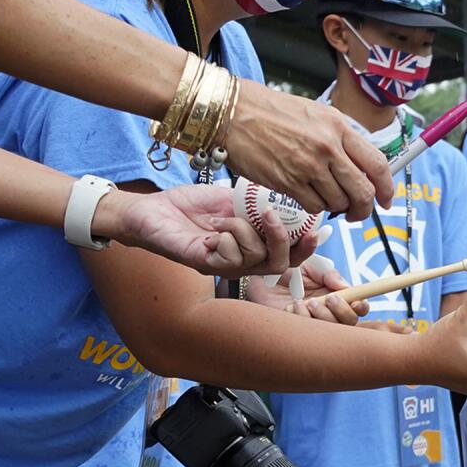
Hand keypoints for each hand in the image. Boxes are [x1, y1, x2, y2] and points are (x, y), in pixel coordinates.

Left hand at [100, 185, 300, 277]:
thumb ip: (257, 204)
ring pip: (256, 258)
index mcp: (252, 245)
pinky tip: (211, 231)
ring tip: (225, 219)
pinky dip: (226, 238)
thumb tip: (286, 200)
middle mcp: (242, 262)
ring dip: (245, 231)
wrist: (151, 210)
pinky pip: (230, 258)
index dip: (306, 246)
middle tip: (272, 216)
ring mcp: (224, 267)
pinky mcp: (204, 266)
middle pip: (280, 264)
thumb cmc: (189, 206)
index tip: (315, 228)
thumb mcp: (231, 199)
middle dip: (282, 239)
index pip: (289, 254)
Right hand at [228, 81, 393, 221]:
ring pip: (339, 202)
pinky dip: (315, 207)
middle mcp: (328, 147)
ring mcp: (309, 166)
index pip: (377, 164)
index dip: (387, 187)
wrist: (233, 113)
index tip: (386, 199)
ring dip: (336, 208)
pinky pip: (314, 206)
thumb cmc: (271, 112)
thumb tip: (360, 165)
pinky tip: (308, 197)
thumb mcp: (316, 114)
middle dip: (364, 208)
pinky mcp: (288, 182)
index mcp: (339, 127)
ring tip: (326, 199)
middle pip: (363, 191)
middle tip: (356, 212)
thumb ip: (340, 138)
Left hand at [241, 261, 364, 322]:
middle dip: (342, 312)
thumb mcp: (308, 267)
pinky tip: (292, 307)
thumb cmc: (282, 272)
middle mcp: (327, 313)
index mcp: (334, 296)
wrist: (256, 280)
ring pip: (332, 331)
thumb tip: (345, 287)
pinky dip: (303, 318)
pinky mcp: (296, 333)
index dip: (362, 306)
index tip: (358, 302)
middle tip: (328, 299)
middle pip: (350, 323)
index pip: (357, 307)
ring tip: (306, 301)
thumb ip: (328, 274)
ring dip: (322, 316)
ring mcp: (313, 325)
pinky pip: (309, 334)